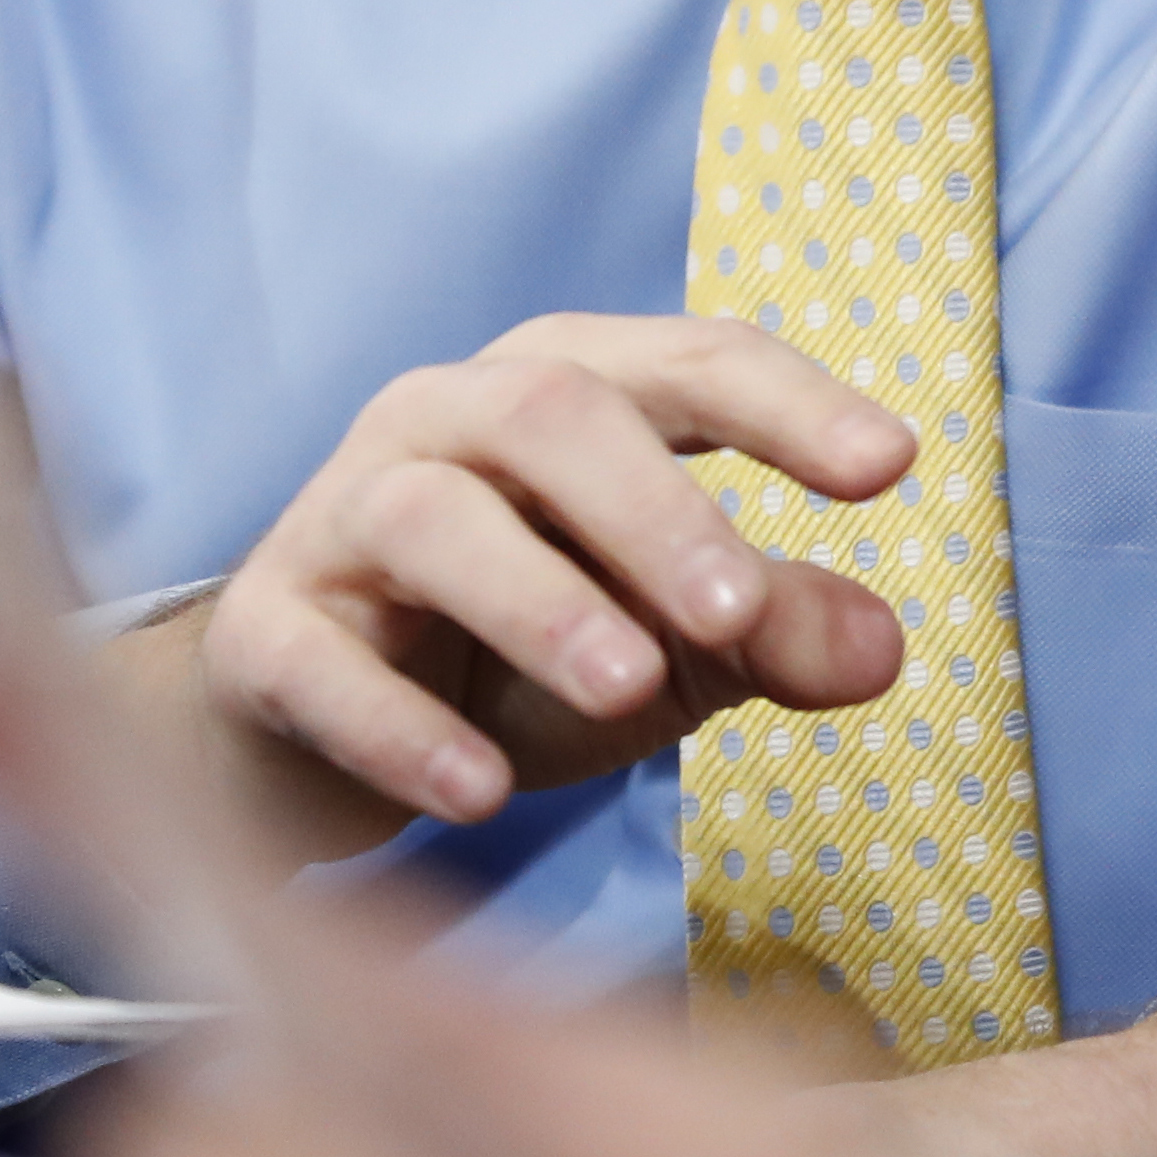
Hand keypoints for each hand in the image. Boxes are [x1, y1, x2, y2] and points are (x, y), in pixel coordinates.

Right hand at [111, 313, 917, 865]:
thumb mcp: (671, 643)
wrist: (316, 739)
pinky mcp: (265, 631)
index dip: (790, 403)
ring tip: (628, 693)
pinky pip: (319, 660)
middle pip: (551, 411)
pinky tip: (478, 794)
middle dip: (654, 508)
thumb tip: (882, 647)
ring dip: (538, 601)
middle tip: (737, 612)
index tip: (891, 466)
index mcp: (567, 390)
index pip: (690, 362)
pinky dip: (400, 726)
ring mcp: (340, 517)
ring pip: (431, 515)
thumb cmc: (517, 656)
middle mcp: (447, 420)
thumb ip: (773, 632)